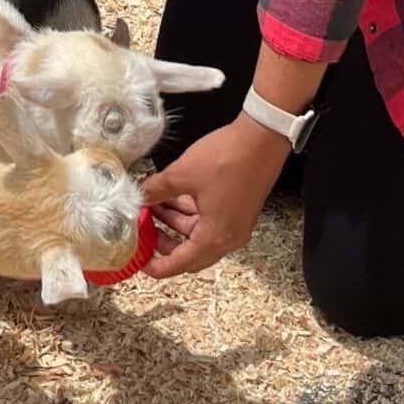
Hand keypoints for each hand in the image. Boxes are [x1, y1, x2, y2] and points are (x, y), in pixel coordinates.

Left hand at [143, 117, 290, 281]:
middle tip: (145, 231)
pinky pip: (210, 221)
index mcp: (215, 236)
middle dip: (165, 243)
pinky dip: (191, 213)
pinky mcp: (239, 210)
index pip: (180, 263)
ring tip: (154, 205)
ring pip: (199, 234)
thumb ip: (156, 190)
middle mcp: (229, 237)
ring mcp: (237, 224)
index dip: (157, 265)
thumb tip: (140, 197)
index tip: (141, 261)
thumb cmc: (230, 157)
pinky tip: (174, 196)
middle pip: (191, 253)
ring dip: (176, 223)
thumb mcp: (182, 174)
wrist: (263, 137)